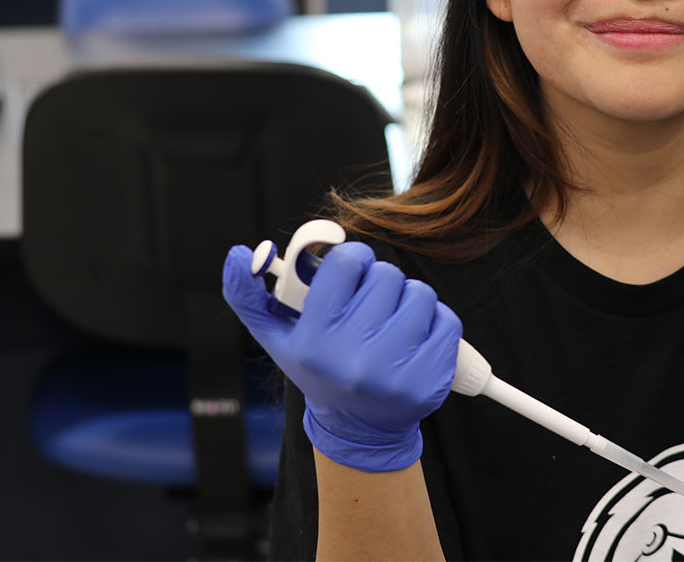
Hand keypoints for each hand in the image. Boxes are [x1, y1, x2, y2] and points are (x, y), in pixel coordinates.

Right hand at [223, 241, 462, 471]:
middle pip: (386, 275)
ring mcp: (396, 373)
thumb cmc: (319, 369)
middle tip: (370, 306)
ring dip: (409, 301)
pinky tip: (413, 341)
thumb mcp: (276, 336)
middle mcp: (353, 359)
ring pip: (420, 294)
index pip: (347, 261)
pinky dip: (435, 323)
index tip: (352, 271)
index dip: (352, 259)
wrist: (359, 429)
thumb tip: (236, 254)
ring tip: (391, 324)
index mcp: (315, 342)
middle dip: (380, 283)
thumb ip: (247, 294)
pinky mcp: (431, 381)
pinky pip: (447, 320)